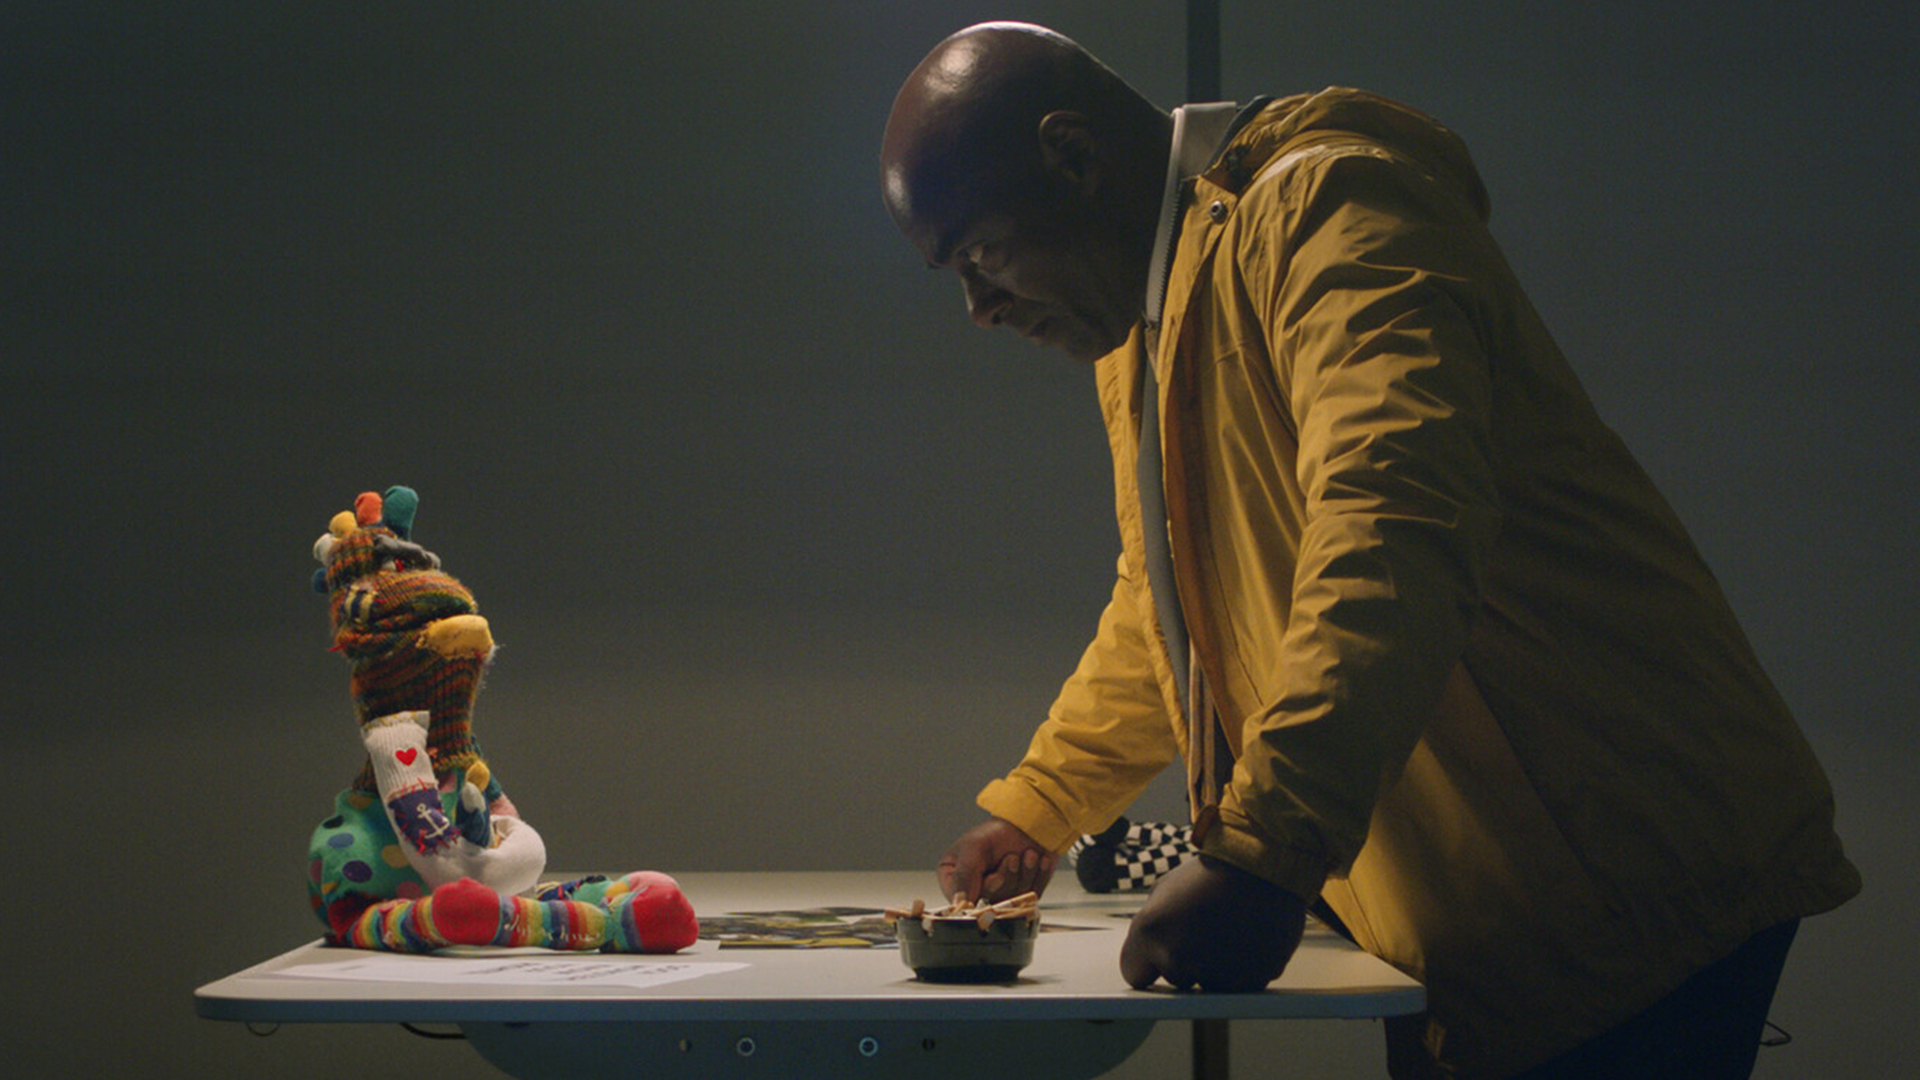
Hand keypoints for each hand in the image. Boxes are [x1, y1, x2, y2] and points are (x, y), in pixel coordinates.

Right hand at [938, 817, 1057, 902]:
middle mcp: (977, 894)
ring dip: (1024, 874)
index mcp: (955, 882)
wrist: (1024, 824)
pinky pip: (1033, 896)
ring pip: (1015, 901)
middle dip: (1006, 878)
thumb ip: (963, 875)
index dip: (982, 894)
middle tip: (1012, 858)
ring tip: (1027, 854)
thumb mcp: (973, 848)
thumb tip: (958, 902)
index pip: (964, 904)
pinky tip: (1039, 860)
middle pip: (992, 905)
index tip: (995, 877)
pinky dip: (1038, 876)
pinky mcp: (1023, 897)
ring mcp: (1001, 898)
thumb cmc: (994, 833)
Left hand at [1119, 855, 1305, 991]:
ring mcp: (1215, 975)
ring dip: (1213, 967)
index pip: (1135, 974)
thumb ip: (1153, 925)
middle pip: (1174, 979)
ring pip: (1208, 984)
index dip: (1148, 961)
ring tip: (1227, 931)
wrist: (1265, 863)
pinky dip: (1241, 969)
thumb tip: (1150, 950)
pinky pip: (1239, 984)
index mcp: (1150, 935)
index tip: (1160, 952)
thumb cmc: (1214, 873)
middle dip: (1184, 961)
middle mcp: (1179, 960)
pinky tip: (1246, 938)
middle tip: (1202, 930)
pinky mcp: (1250, 981)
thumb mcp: (1166, 889)